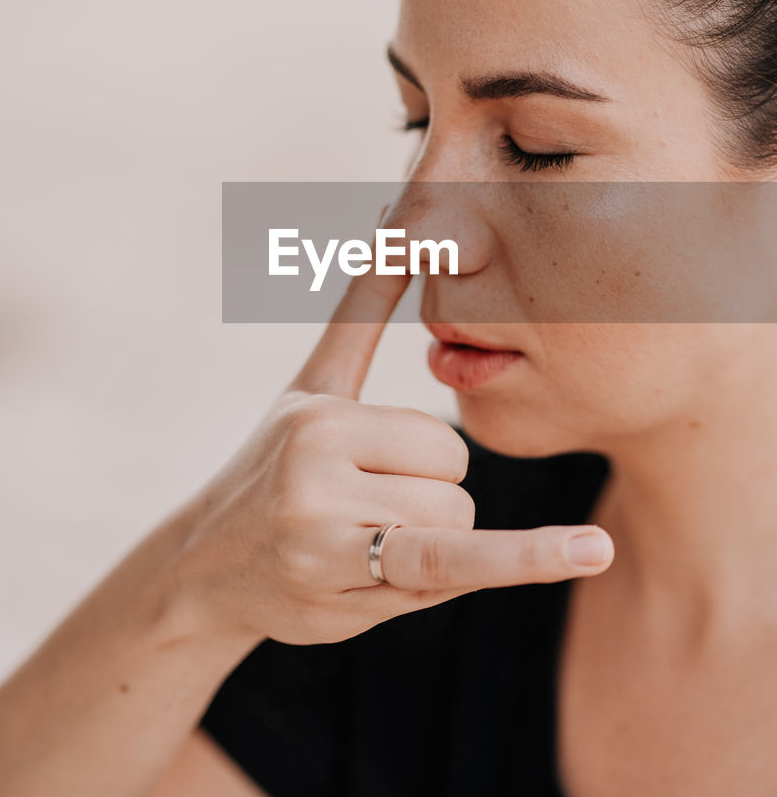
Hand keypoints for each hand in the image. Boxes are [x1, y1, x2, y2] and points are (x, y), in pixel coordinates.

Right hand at [184, 260, 613, 646]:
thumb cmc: (271, 468)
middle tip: (356, 523)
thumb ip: (363, 308)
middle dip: (425, 515)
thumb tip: (393, 213)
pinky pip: (451, 566)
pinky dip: (526, 559)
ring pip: (451, 534)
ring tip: (353, 554)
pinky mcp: (332, 583)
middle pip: (453, 488)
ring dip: (423, 556)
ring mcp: (320, 528)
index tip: (369, 481)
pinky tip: (592, 550)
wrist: (204, 569)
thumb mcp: (313, 385)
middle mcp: (314, 465)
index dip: (425, 471)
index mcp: (320, 417)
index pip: (441, 443)